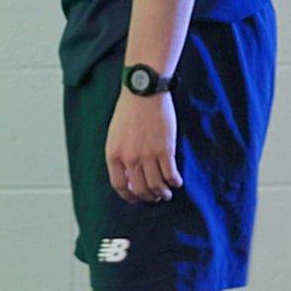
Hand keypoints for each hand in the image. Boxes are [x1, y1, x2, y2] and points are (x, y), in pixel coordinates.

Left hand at [106, 89, 180, 203]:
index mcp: (113, 154)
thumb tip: (128, 174)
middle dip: (148, 197)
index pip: (118, 185)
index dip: (128, 196)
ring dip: (163, 193)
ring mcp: (147, 155)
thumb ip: (119, 154)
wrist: (144, 91)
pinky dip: (175, 182)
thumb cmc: (129, 110)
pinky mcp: (165, 150)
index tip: (135, 198)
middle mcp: (129, 158)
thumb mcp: (115, 134)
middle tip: (155, 197)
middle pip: (139, 189)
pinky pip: (170, 175)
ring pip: (156, 186)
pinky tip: (177, 182)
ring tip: (167, 193)